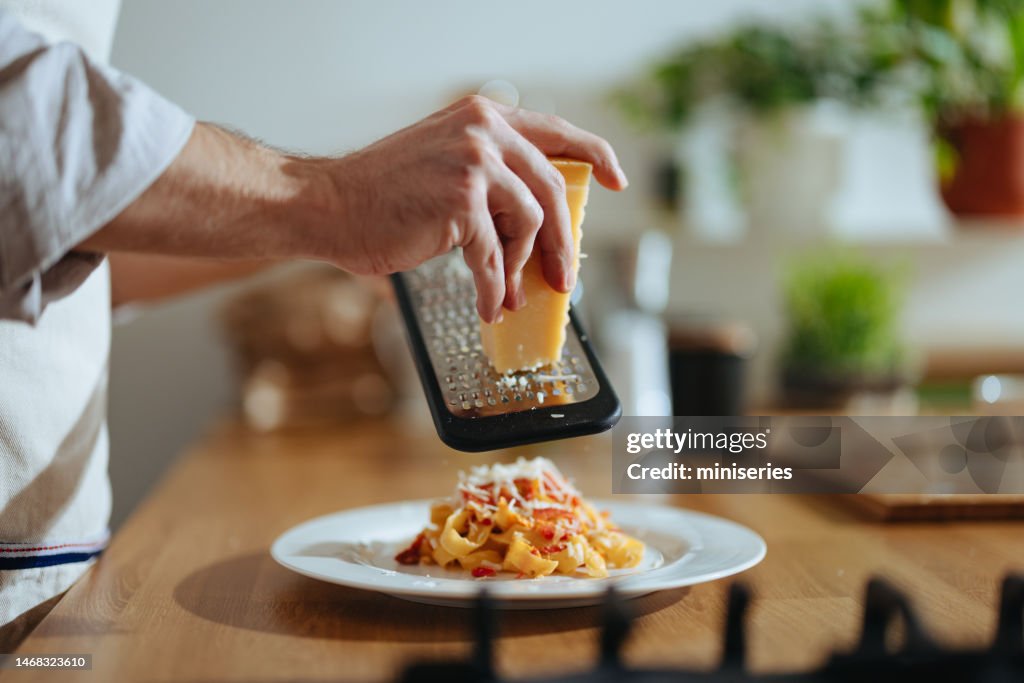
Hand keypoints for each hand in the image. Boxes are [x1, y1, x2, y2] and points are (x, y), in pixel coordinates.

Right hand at [322, 96, 627, 322]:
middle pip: (550, 190)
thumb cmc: (381, 195)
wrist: (329, 205)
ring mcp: (474, 162)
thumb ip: (490, 181)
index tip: (616, 179)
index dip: (594, 154)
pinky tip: (489, 304)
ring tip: (510, 293)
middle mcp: (483, 130)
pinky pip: (495, 256)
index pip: (555, 131)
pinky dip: (495, 287)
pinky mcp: (462, 200)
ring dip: (522, 269)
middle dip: (563, 241)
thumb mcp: (444, 166)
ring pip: (528, 223)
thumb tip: (533, 232)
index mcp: (482, 118)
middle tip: (566, 277)